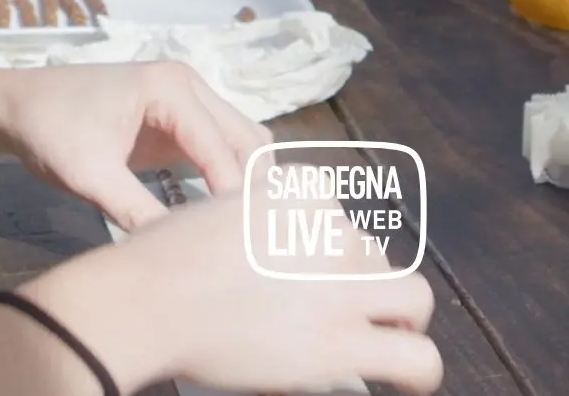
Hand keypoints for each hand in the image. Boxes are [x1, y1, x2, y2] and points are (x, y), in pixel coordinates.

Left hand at [0, 61, 271, 229]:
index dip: (232, 194)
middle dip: (251, 185)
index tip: (238, 240)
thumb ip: (135, 210)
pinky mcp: (179, 119)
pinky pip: (221, 146)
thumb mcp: (89, 176)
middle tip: (250, 238)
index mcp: (170, 88)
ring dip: (246, 179)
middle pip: (246, 138)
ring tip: (239, 228)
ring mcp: (187, 99)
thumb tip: (173, 252)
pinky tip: (222, 212)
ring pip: (241, 140)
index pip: (220, 146)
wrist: (18, 106)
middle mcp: (189, 85)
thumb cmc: (50, 131)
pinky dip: (229, 174)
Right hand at [24, 192, 443, 394]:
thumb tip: (294, 265)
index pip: (343, 216)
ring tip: (386, 344)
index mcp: (305, 192)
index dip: (330, 251)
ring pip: (414, 298)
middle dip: (370, 283)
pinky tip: (413, 380)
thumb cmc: (166, 262)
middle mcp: (333, 231)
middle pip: (379, 256)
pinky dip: (421, 370)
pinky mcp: (341, 340)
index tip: (309, 273)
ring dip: (400, 319)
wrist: (147, 301)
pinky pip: (414, 355)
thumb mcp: (224, 210)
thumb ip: (268, 221)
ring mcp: (342, 284)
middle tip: (349, 313)